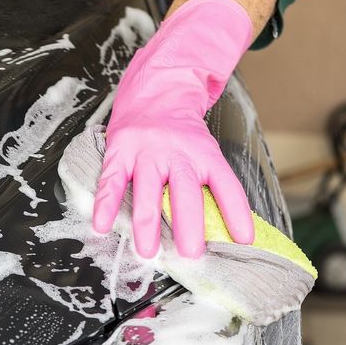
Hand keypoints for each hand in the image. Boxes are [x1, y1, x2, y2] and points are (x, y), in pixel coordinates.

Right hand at [92, 0, 255, 257]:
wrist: (156, 90)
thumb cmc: (182, 134)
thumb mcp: (205, 152)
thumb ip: (212, 187)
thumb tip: (231, 232)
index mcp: (205, 154)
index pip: (226, 185)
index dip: (237, 213)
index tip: (243, 239)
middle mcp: (177, 153)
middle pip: (186, 193)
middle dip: (189, 225)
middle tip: (191, 254)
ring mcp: (146, 152)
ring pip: (148, 191)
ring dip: (147, 224)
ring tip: (148, 252)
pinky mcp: (120, 151)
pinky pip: (112, 182)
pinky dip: (105, 205)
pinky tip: (101, 226)